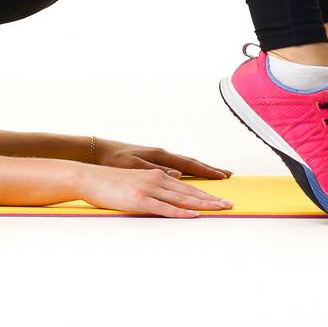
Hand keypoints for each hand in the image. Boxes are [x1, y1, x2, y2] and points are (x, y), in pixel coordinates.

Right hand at [74, 164, 233, 217]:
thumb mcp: (136, 179)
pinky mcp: (140, 199)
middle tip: (231, 205)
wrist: (89, 178)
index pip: (187, 185)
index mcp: (157, 174)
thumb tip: (171, 183)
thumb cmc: (110, 182)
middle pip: (190, 191)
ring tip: (220, 209)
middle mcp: (156, 179)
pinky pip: (166, 208)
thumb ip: (154, 183)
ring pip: (182, 198)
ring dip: (203, 204)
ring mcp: (149, 189)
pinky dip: (182, 212)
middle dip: (212, 198)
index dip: (206, 192)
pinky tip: (194, 215)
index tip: (222, 198)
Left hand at [93, 137, 232, 179]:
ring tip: (217, 175)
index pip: (189, 165)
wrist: (99, 151)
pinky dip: (189, 170)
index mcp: (160, 157)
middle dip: (210, 170)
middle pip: (192, 163)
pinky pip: (177, 167)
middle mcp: (162, 156)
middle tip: (228, 176)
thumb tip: (178, 174)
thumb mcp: (133, 167)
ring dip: (202, 170)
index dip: (207, 172)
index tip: (223, 177)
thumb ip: (155, 171)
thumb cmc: (114, 160)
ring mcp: (159, 158)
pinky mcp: (153, 162)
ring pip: (186, 164)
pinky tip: (192, 175)